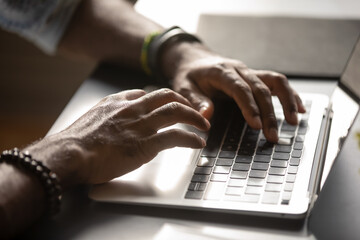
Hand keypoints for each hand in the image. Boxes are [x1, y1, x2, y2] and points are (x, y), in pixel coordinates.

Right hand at [25, 89, 209, 186]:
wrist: (69, 153)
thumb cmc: (76, 142)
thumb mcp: (91, 120)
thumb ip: (106, 118)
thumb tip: (114, 125)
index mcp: (118, 102)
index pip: (146, 93)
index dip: (162, 99)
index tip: (170, 105)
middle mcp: (132, 109)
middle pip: (166, 96)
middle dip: (184, 102)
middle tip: (193, 111)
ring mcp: (141, 125)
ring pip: (176, 111)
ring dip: (194, 117)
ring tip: (204, 125)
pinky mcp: (146, 144)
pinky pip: (176, 136)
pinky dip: (191, 138)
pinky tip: (198, 142)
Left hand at [161, 43, 305, 142]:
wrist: (194, 59)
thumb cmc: (188, 75)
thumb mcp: (183, 88)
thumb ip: (195, 101)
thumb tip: (207, 116)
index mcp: (221, 72)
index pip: (240, 89)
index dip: (250, 107)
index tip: (256, 125)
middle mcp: (239, 70)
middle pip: (260, 89)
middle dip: (269, 113)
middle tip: (272, 135)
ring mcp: (249, 72)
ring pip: (275, 81)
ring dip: (286, 101)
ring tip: (293, 121)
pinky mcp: (255, 76)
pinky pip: (276, 82)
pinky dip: (289, 94)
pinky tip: (299, 108)